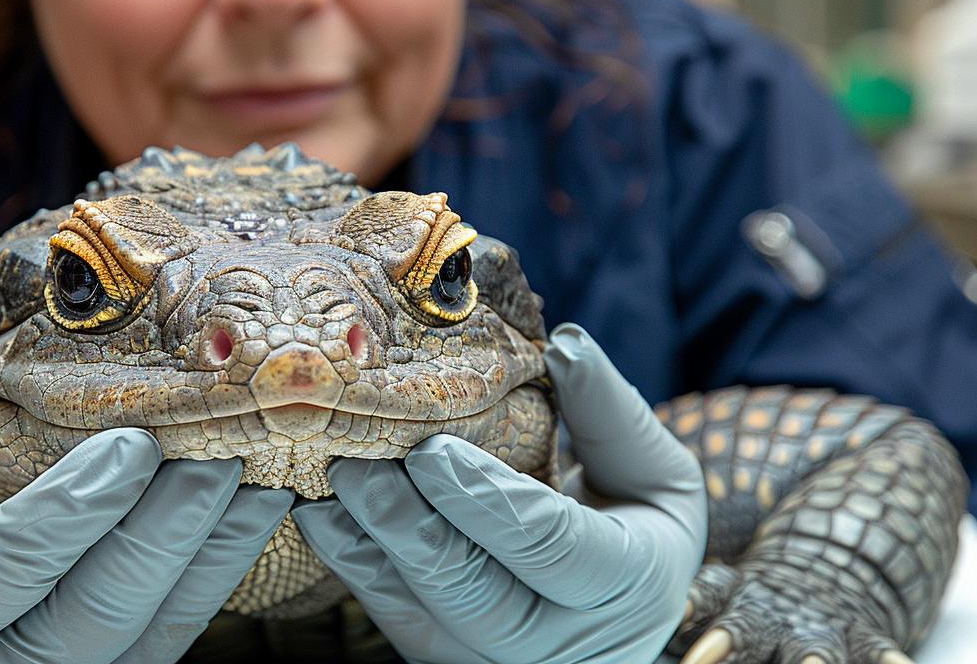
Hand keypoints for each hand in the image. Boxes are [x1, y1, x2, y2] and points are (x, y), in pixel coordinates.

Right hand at [0, 332, 290, 663]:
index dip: (71, 510)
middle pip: (96, 608)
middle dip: (162, 529)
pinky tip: (259, 507)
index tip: (129, 444)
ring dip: (212, 549)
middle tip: (218, 449)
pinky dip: (221, 571)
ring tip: (259, 470)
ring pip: (152, 629)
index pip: (4, 568)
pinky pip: (177, 634)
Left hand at [292, 323, 706, 663]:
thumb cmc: (637, 524)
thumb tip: (567, 344)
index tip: (431, 453)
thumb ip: (611, 412)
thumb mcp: (653, 471)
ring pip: (426, 620)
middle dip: (409, 529)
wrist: (624, 610)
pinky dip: (358, 572)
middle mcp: (565, 641)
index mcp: (627, 582)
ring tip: (330, 488)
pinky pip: (400, 626)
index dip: (486, 501)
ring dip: (368, 552)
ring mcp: (505, 663)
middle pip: (475, 595)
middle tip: (357, 467)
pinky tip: (323, 521)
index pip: (551, 546)